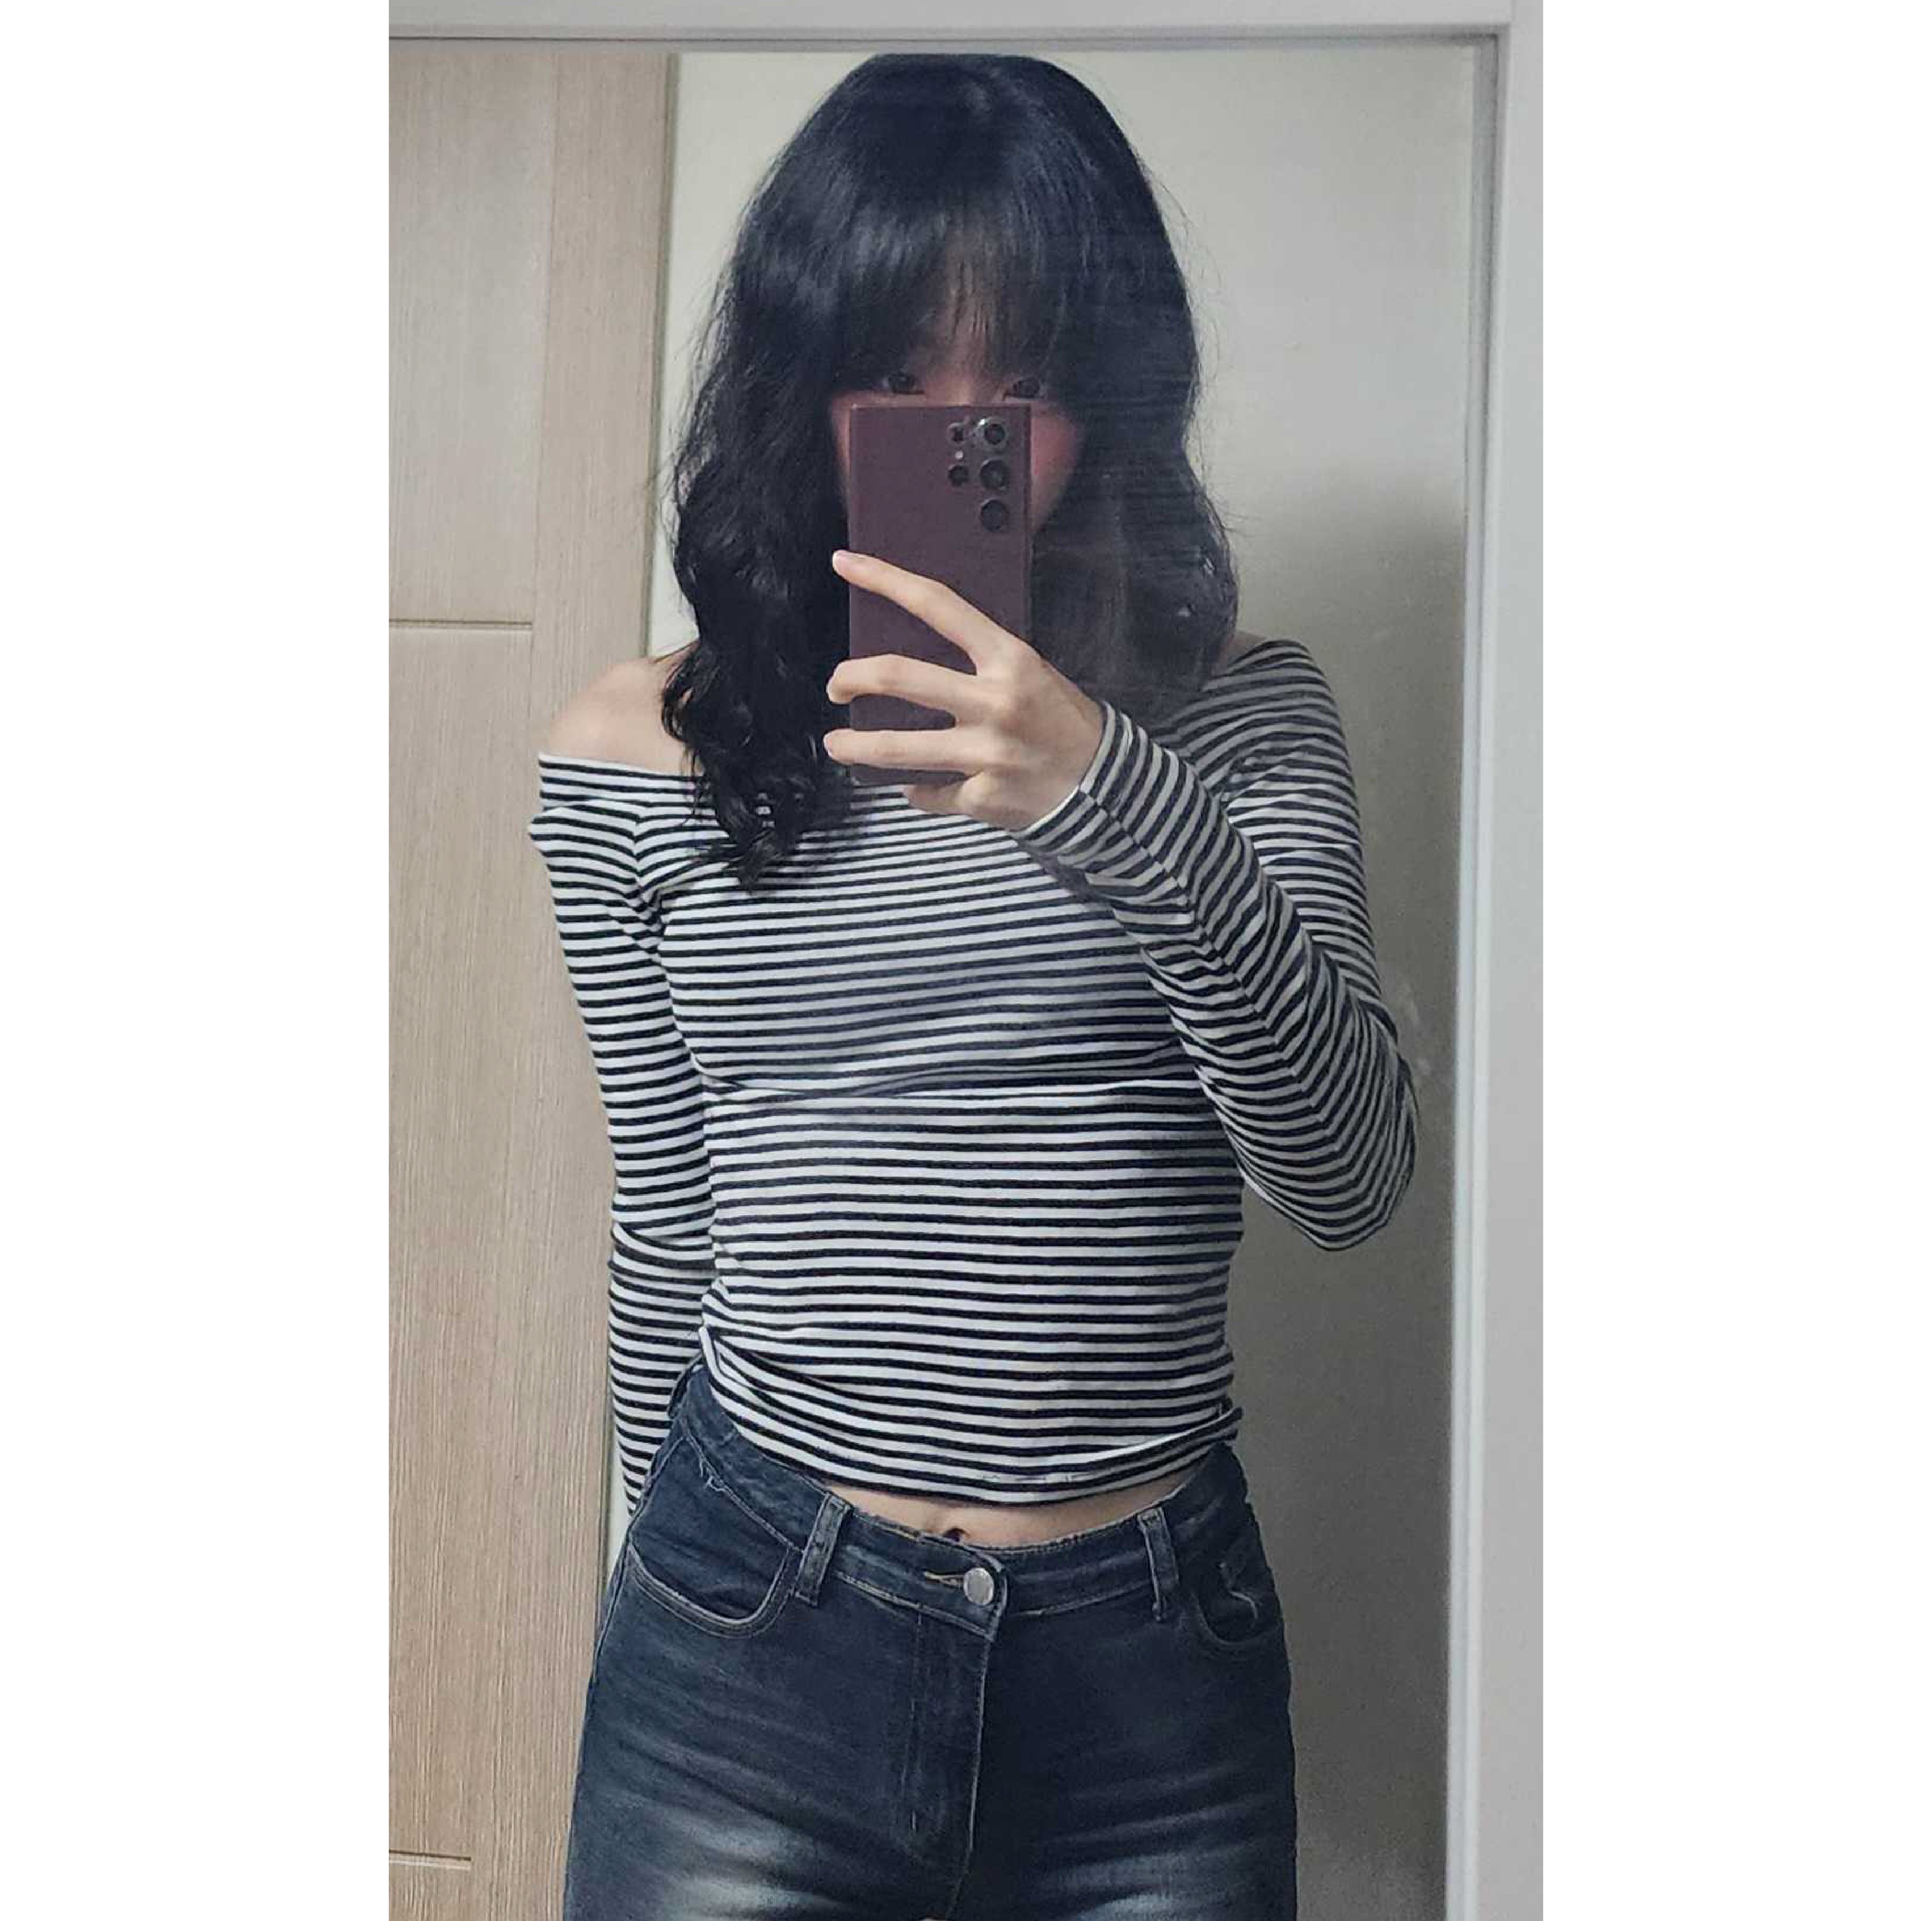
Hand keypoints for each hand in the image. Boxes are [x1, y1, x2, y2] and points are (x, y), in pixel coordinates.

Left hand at [822, 548, 1103, 829]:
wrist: (1104, 787)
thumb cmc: (1063, 722)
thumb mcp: (1032, 674)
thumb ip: (980, 663)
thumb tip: (914, 653)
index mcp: (1010, 659)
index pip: (937, 605)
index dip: (885, 579)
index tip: (844, 563)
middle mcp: (995, 702)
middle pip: (898, 677)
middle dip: (850, 676)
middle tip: (836, 683)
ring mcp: (986, 753)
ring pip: (896, 748)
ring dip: (854, 745)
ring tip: (836, 743)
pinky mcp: (981, 796)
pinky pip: (928, 792)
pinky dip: (917, 790)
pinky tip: (918, 786)